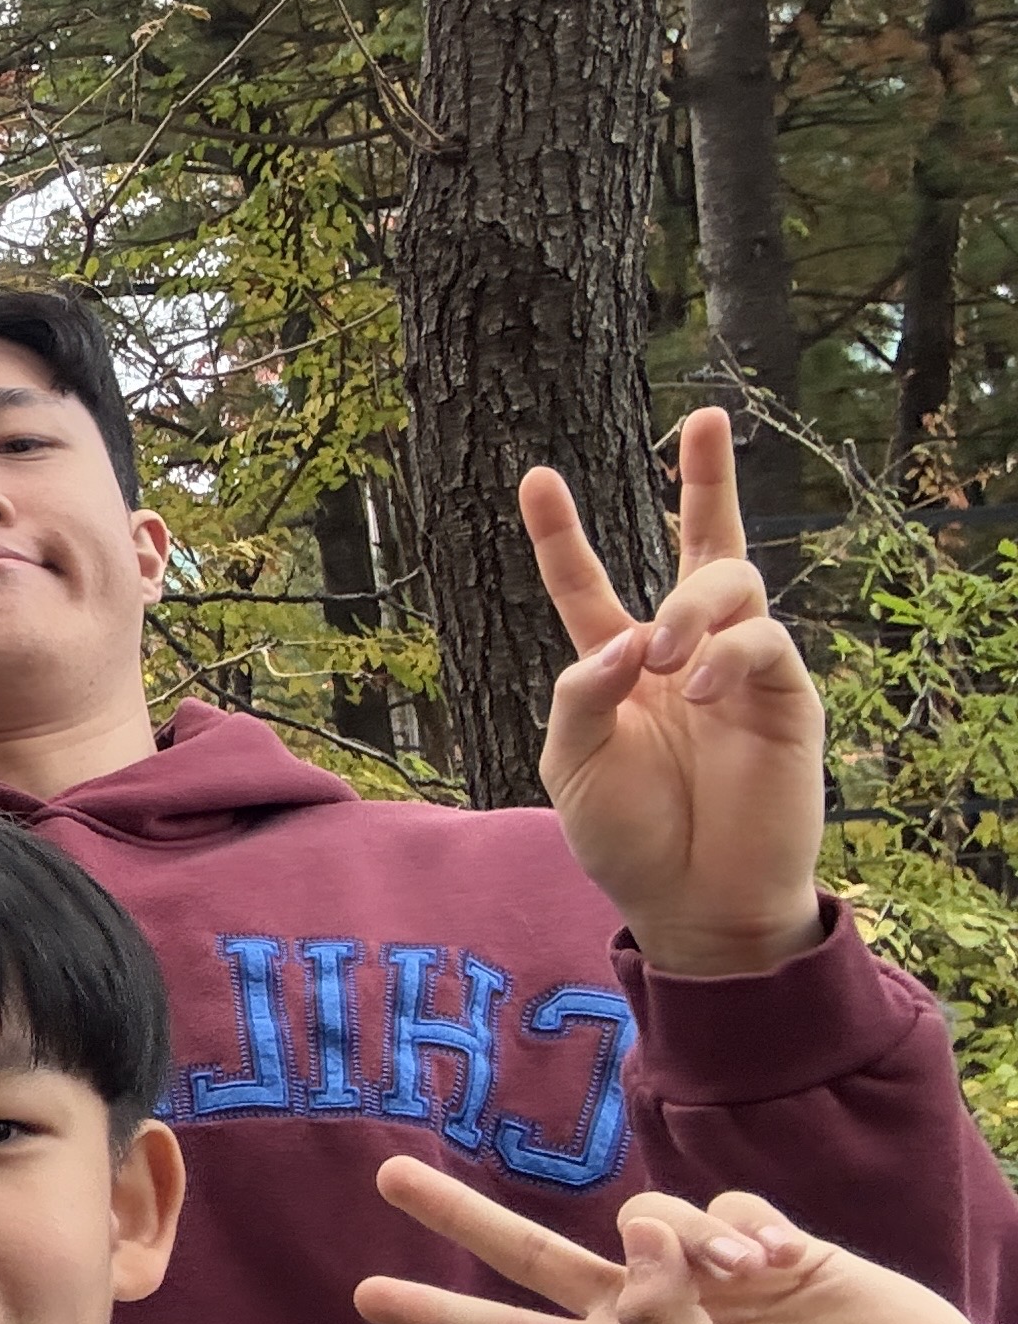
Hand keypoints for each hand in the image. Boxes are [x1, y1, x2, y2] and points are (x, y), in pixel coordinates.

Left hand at [352, 1158, 1008, 1323]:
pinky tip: (785, 1262)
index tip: (364, 1297)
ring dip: (689, 1235)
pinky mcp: (770, 1251)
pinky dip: (746, 1226)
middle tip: (386, 1175)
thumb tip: (632, 1241)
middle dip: (464, 1217)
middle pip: (535, 1256)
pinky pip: (725, 1209)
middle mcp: (652, 1322)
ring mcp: (708, 1285)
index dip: (440, 1315)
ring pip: (650, 1216)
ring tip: (747, 1276)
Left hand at [524, 406, 824, 978]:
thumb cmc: (628, 838)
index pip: (588, 584)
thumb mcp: (574, 765)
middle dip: (708, 474)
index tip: (535, 474)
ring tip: (667, 659)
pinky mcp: (788, 698)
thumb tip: (622, 639)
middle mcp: (685, 655)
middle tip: (699, 419)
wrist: (692, 903)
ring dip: (693, 605)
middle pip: (704, 544)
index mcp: (620, 667)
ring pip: (732, 581)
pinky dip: (731, 652)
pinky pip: (767, 641)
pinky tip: (701, 684)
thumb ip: (582, 694)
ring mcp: (741, 671)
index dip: (562, 532)